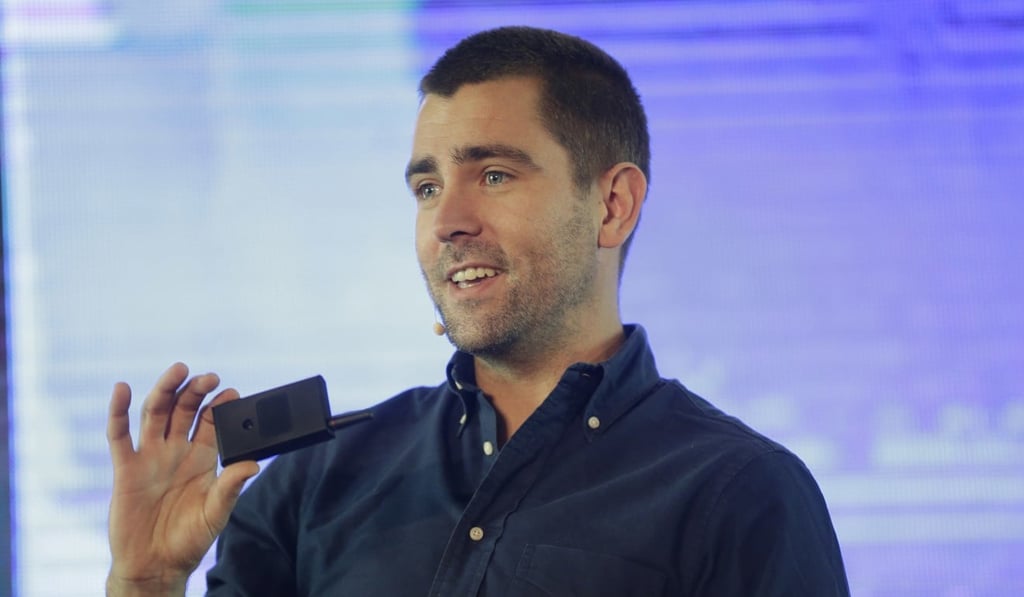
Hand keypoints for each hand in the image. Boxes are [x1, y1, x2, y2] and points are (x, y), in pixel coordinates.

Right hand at [106, 363, 259, 595]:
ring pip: (155, 414)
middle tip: (209, 377)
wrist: (155, 566)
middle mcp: (176, 451)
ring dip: (165, 390)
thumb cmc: (189, 540)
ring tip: (178, 370)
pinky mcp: (126, 468)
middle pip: (184, 410)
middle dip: (196, 391)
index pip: (212, 423)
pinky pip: (119, 435)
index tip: (231, 392)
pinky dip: (117, 411)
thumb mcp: (216, 513)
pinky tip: (122, 389)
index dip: (220, 406)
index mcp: (202, 459)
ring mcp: (150, 457)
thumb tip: (253, 464)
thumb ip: (231, 487)